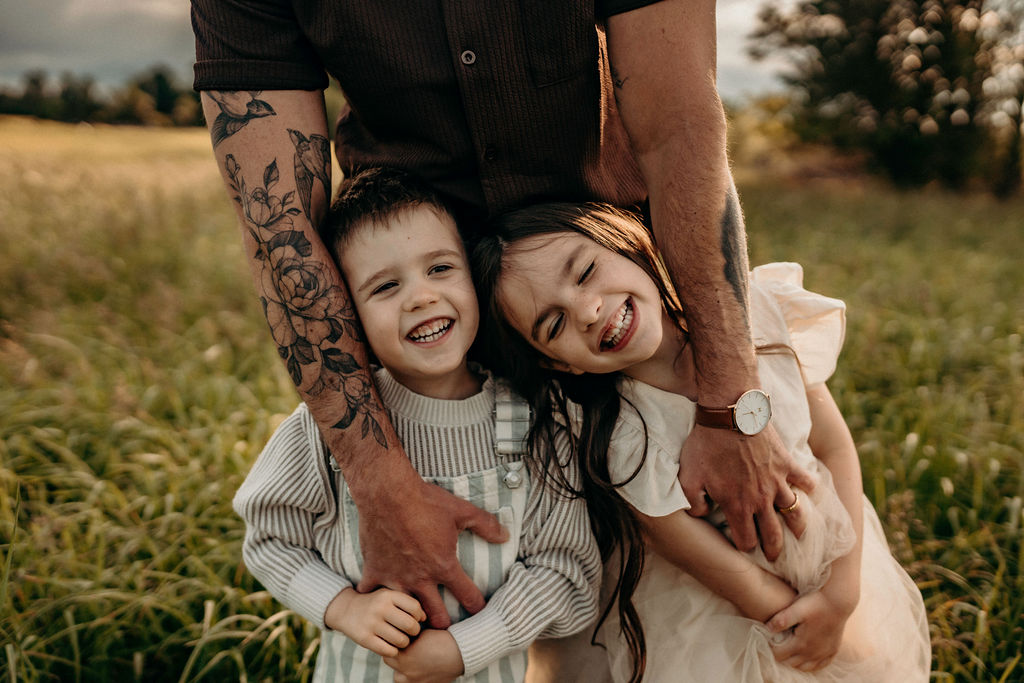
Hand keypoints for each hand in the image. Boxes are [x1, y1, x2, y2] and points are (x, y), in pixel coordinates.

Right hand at [325, 588, 424, 657]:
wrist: (347, 610)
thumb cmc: (377, 604)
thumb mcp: (389, 595)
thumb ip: (407, 603)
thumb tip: (424, 618)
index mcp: (388, 595)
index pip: (415, 607)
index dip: (419, 616)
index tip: (416, 619)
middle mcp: (380, 608)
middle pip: (410, 626)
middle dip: (414, 632)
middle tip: (410, 632)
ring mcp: (371, 623)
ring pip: (401, 641)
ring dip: (404, 643)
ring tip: (401, 639)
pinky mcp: (364, 638)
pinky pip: (389, 651)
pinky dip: (393, 650)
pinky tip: (391, 645)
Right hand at [354, 475, 508, 627]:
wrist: (387, 492)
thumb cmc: (425, 501)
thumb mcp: (462, 510)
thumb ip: (486, 525)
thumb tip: (506, 536)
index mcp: (444, 566)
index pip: (468, 598)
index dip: (477, 607)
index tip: (479, 610)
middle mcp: (421, 578)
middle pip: (437, 617)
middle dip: (444, 621)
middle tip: (446, 618)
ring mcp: (395, 578)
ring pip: (405, 612)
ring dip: (411, 614)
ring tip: (414, 613)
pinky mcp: (374, 572)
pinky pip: (370, 595)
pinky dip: (374, 596)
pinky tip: (377, 596)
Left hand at [383, 629, 463, 682]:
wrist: (460, 652)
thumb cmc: (440, 640)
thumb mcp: (419, 635)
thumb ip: (406, 639)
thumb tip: (397, 639)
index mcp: (404, 659)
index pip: (387, 652)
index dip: (393, 644)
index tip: (399, 640)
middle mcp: (406, 674)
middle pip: (391, 664)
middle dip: (397, 656)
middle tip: (406, 649)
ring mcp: (415, 682)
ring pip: (399, 677)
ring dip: (402, 669)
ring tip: (413, 660)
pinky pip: (412, 682)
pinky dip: (414, 676)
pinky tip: (421, 667)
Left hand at [678, 423, 815, 559]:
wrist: (729, 414)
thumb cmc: (706, 444)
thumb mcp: (688, 476)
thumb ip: (693, 502)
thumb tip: (701, 514)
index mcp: (737, 506)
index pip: (746, 540)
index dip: (744, 547)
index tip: (743, 546)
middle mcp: (761, 499)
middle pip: (774, 535)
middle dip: (774, 550)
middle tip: (774, 556)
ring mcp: (777, 482)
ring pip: (795, 514)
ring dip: (797, 528)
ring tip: (798, 535)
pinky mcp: (787, 463)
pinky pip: (806, 481)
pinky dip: (809, 489)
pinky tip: (807, 493)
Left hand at [766, 587, 855, 671]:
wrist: (839, 601)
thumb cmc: (816, 603)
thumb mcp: (796, 609)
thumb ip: (781, 620)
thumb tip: (766, 628)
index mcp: (801, 644)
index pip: (779, 655)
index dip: (770, 649)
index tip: (766, 641)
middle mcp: (813, 653)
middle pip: (791, 664)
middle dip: (781, 657)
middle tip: (775, 647)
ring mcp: (824, 653)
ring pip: (806, 668)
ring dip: (795, 663)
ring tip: (788, 654)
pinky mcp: (833, 651)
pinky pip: (821, 665)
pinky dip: (812, 665)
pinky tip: (807, 658)